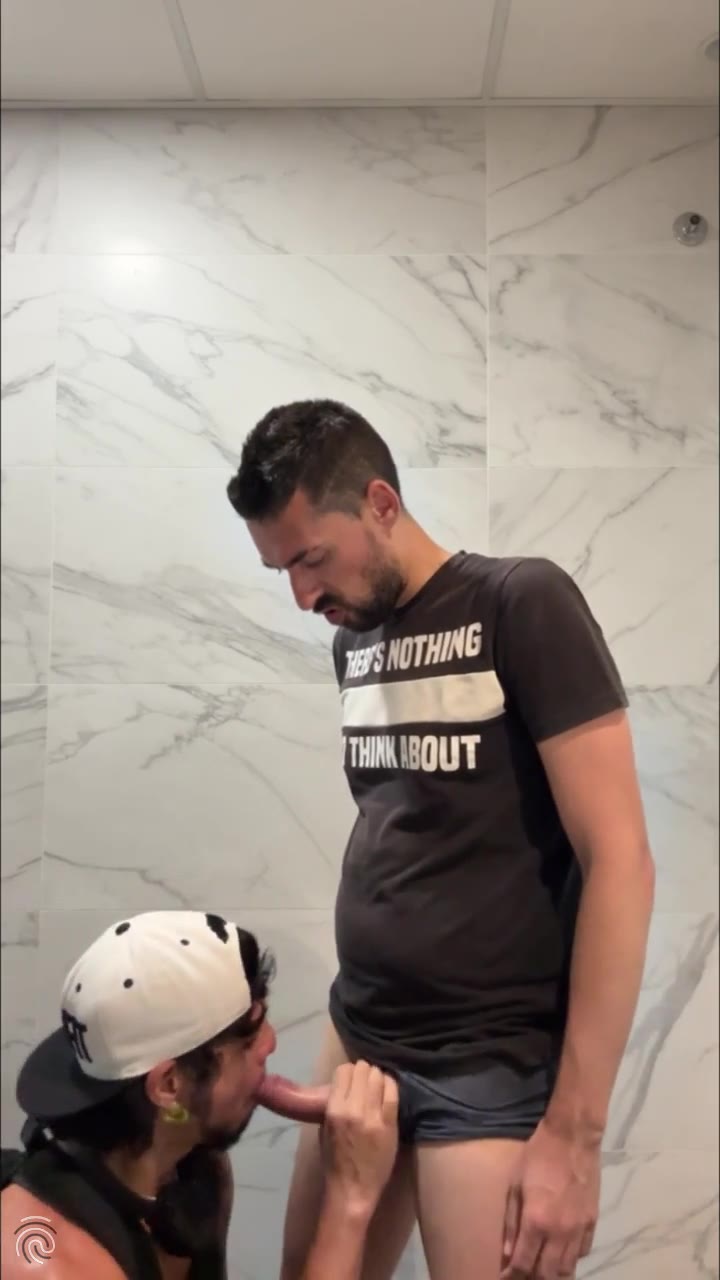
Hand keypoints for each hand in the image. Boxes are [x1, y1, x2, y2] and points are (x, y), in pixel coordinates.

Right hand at [320, 1061, 398, 1217]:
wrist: (353, 1189)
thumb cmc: (335, 1161)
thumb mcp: (325, 1129)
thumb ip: (333, 1105)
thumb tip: (344, 1085)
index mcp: (334, 1110)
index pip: (343, 1071)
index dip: (348, 1071)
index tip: (351, 1078)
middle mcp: (353, 1109)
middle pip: (362, 1070)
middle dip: (364, 1071)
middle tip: (366, 1079)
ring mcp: (373, 1117)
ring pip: (378, 1077)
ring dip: (377, 1076)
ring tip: (377, 1083)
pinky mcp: (389, 1125)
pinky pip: (392, 1093)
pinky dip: (390, 1085)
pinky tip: (388, 1087)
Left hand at [501, 1119, 599, 1277]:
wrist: (572, 1138)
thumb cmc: (537, 1156)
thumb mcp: (515, 1185)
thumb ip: (511, 1222)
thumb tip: (508, 1254)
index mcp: (536, 1221)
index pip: (523, 1263)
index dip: (512, 1275)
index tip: (504, 1277)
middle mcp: (559, 1232)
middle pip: (547, 1273)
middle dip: (532, 1278)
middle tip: (523, 1273)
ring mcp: (579, 1229)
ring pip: (567, 1268)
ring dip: (553, 1273)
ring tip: (542, 1269)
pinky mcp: (593, 1222)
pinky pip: (582, 1252)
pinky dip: (570, 1259)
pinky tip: (562, 1253)